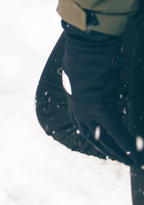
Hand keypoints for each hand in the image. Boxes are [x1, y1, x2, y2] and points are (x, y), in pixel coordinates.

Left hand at [62, 21, 143, 166]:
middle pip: (89, 133)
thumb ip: (87, 75)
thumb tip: (96, 75)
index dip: (89, 132)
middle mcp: (77, 104)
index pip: (79, 120)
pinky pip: (114, 130)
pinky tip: (133, 152)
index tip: (99, 141)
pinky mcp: (100, 107)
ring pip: (102, 137)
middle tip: (115, 156)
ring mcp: (88, 108)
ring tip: (128, 160)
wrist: (85, 44)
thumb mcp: (81, 65)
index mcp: (72, 95)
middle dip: (103, 147)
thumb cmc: (85, 49)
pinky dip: (124, 142)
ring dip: (115, 150)